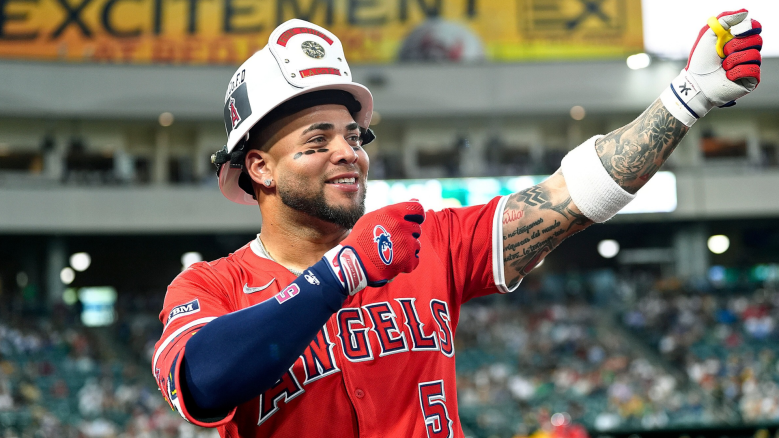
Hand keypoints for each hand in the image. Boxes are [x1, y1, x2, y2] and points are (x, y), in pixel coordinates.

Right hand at [323, 200, 423, 294]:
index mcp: (395, 213)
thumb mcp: (374, 217)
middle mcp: (403, 227)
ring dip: (407, 248)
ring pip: (416, 244)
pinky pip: (415, 260)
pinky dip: (406, 262)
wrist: (354, 262)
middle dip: (407, 234)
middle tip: (392, 241)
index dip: (417, 216)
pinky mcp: (409, 260)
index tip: (411, 221)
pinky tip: (394, 262)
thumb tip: (416, 199)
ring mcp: (408, 244)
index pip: (418, 210)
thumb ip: (396, 209)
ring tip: (391, 252)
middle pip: (416, 229)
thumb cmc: (361, 237)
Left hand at [661, 9, 761, 125]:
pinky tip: (728, 76)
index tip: (735, 32)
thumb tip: (745, 13)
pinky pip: (753, 70)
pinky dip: (737, 72)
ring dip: (734, 60)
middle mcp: (746, 52)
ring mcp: (749, 66)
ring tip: (723, 66)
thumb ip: (724, 21)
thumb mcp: (709, 35)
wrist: (697, 83)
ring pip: (755, 55)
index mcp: (738, 40)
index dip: (748, 27)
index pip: (755, 28)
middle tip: (723, 52)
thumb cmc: (701, 61)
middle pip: (757, 40)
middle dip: (736, 45)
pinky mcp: (751, 80)